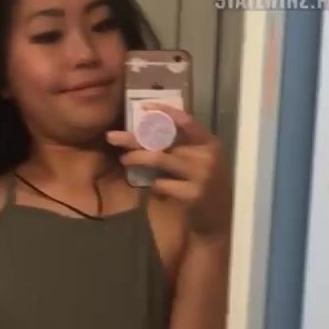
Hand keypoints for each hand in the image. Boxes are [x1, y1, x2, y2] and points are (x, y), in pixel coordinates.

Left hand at [107, 102, 231, 237]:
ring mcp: (200, 175)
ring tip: (124, 159)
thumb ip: (183, 147)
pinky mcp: (192, 194)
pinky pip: (161, 184)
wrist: (215, 220)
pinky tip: (154, 188)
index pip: (185, 120)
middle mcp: (206, 155)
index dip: (164, 112)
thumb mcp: (200, 161)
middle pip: (164, 139)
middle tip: (112, 136)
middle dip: (135, 137)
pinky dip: (153, 185)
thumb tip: (149, 129)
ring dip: (137, 158)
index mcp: (209, 142)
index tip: (143, 107)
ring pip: (159, 158)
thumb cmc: (204, 186)